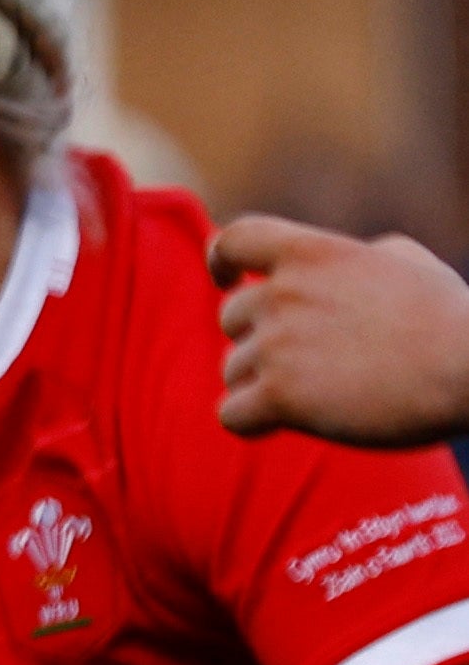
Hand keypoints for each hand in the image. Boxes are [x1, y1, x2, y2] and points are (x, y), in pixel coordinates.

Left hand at [211, 215, 468, 445]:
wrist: (468, 369)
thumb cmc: (447, 319)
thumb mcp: (404, 262)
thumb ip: (350, 260)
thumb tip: (328, 268)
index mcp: (314, 253)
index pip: (236, 239)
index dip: (221, 260)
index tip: (228, 281)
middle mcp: (286, 293)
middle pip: (232, 318)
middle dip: (259, 339)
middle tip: (309, 361)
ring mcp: (278, 344)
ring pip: (232, 370)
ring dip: (261, 384)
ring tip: (316, 392)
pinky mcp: (279, 395)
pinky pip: (231, 415)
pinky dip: (251, 423)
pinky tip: (280, 424)